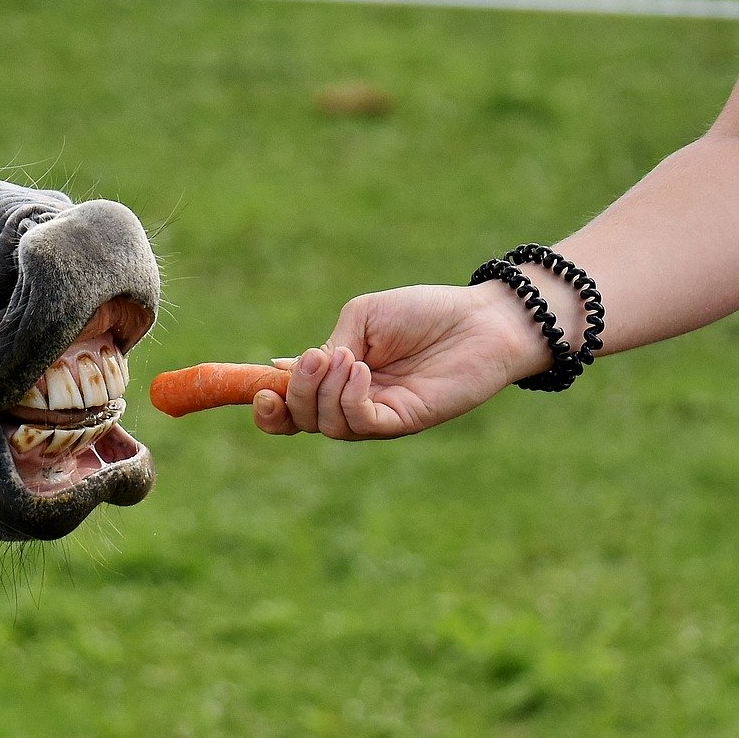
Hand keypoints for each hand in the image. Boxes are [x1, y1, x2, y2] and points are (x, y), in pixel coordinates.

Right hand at [253, 283, 548, 438]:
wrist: (480, 320)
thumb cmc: (424, 312)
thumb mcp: (361, 318)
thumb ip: (329, 346)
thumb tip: (283, 368)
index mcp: (335, 377)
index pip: (289, 405)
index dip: (267, 406)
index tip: (258, 390)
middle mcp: (351, 402)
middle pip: (300, 420)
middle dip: (292, 394)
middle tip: (313, 360)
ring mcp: (376, 415)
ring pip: (326, 425)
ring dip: (323, 391)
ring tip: (347, 357)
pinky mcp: (403, 422)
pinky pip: (361, 424)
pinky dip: (349, 399)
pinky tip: (361, 370)